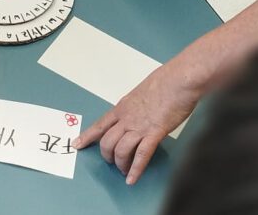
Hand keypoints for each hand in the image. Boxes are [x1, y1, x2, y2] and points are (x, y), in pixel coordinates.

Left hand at [74, 63, 198, 184]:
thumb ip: (137, 105)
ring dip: (121, 164)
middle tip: (114, 163)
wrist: (180, 79)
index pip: (100, 125)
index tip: (78, 145)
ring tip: (125, 172)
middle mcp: (127, 118)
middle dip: (108, 156)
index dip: (87, 137)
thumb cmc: (166, 81)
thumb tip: (139, 112)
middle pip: (107, 142)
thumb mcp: (143, 92)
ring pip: (121, 150)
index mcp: (123, 107)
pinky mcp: (154, 133)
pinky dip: (136, 169)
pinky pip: (141, 155)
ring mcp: (139, 126)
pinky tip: (132, 179)